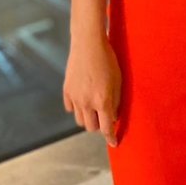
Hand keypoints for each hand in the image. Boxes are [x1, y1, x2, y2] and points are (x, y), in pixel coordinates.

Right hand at [63, 30, 121, 146]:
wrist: (88, 42)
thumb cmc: (107, 58)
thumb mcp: (118, 80)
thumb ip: (116, 101)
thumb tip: (114, 116)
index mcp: (102, 100)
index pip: (106, 128)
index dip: (111, 137)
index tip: (114, 143)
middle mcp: (87, 102)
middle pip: (91, 128)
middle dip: (99, 126)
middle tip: (105, 118)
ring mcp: (75, 97)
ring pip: (80, 120)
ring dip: (88, 119)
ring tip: (94, 109)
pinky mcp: (67, 90)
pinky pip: (71, 108)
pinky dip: (77, 109)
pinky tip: (83, 101)